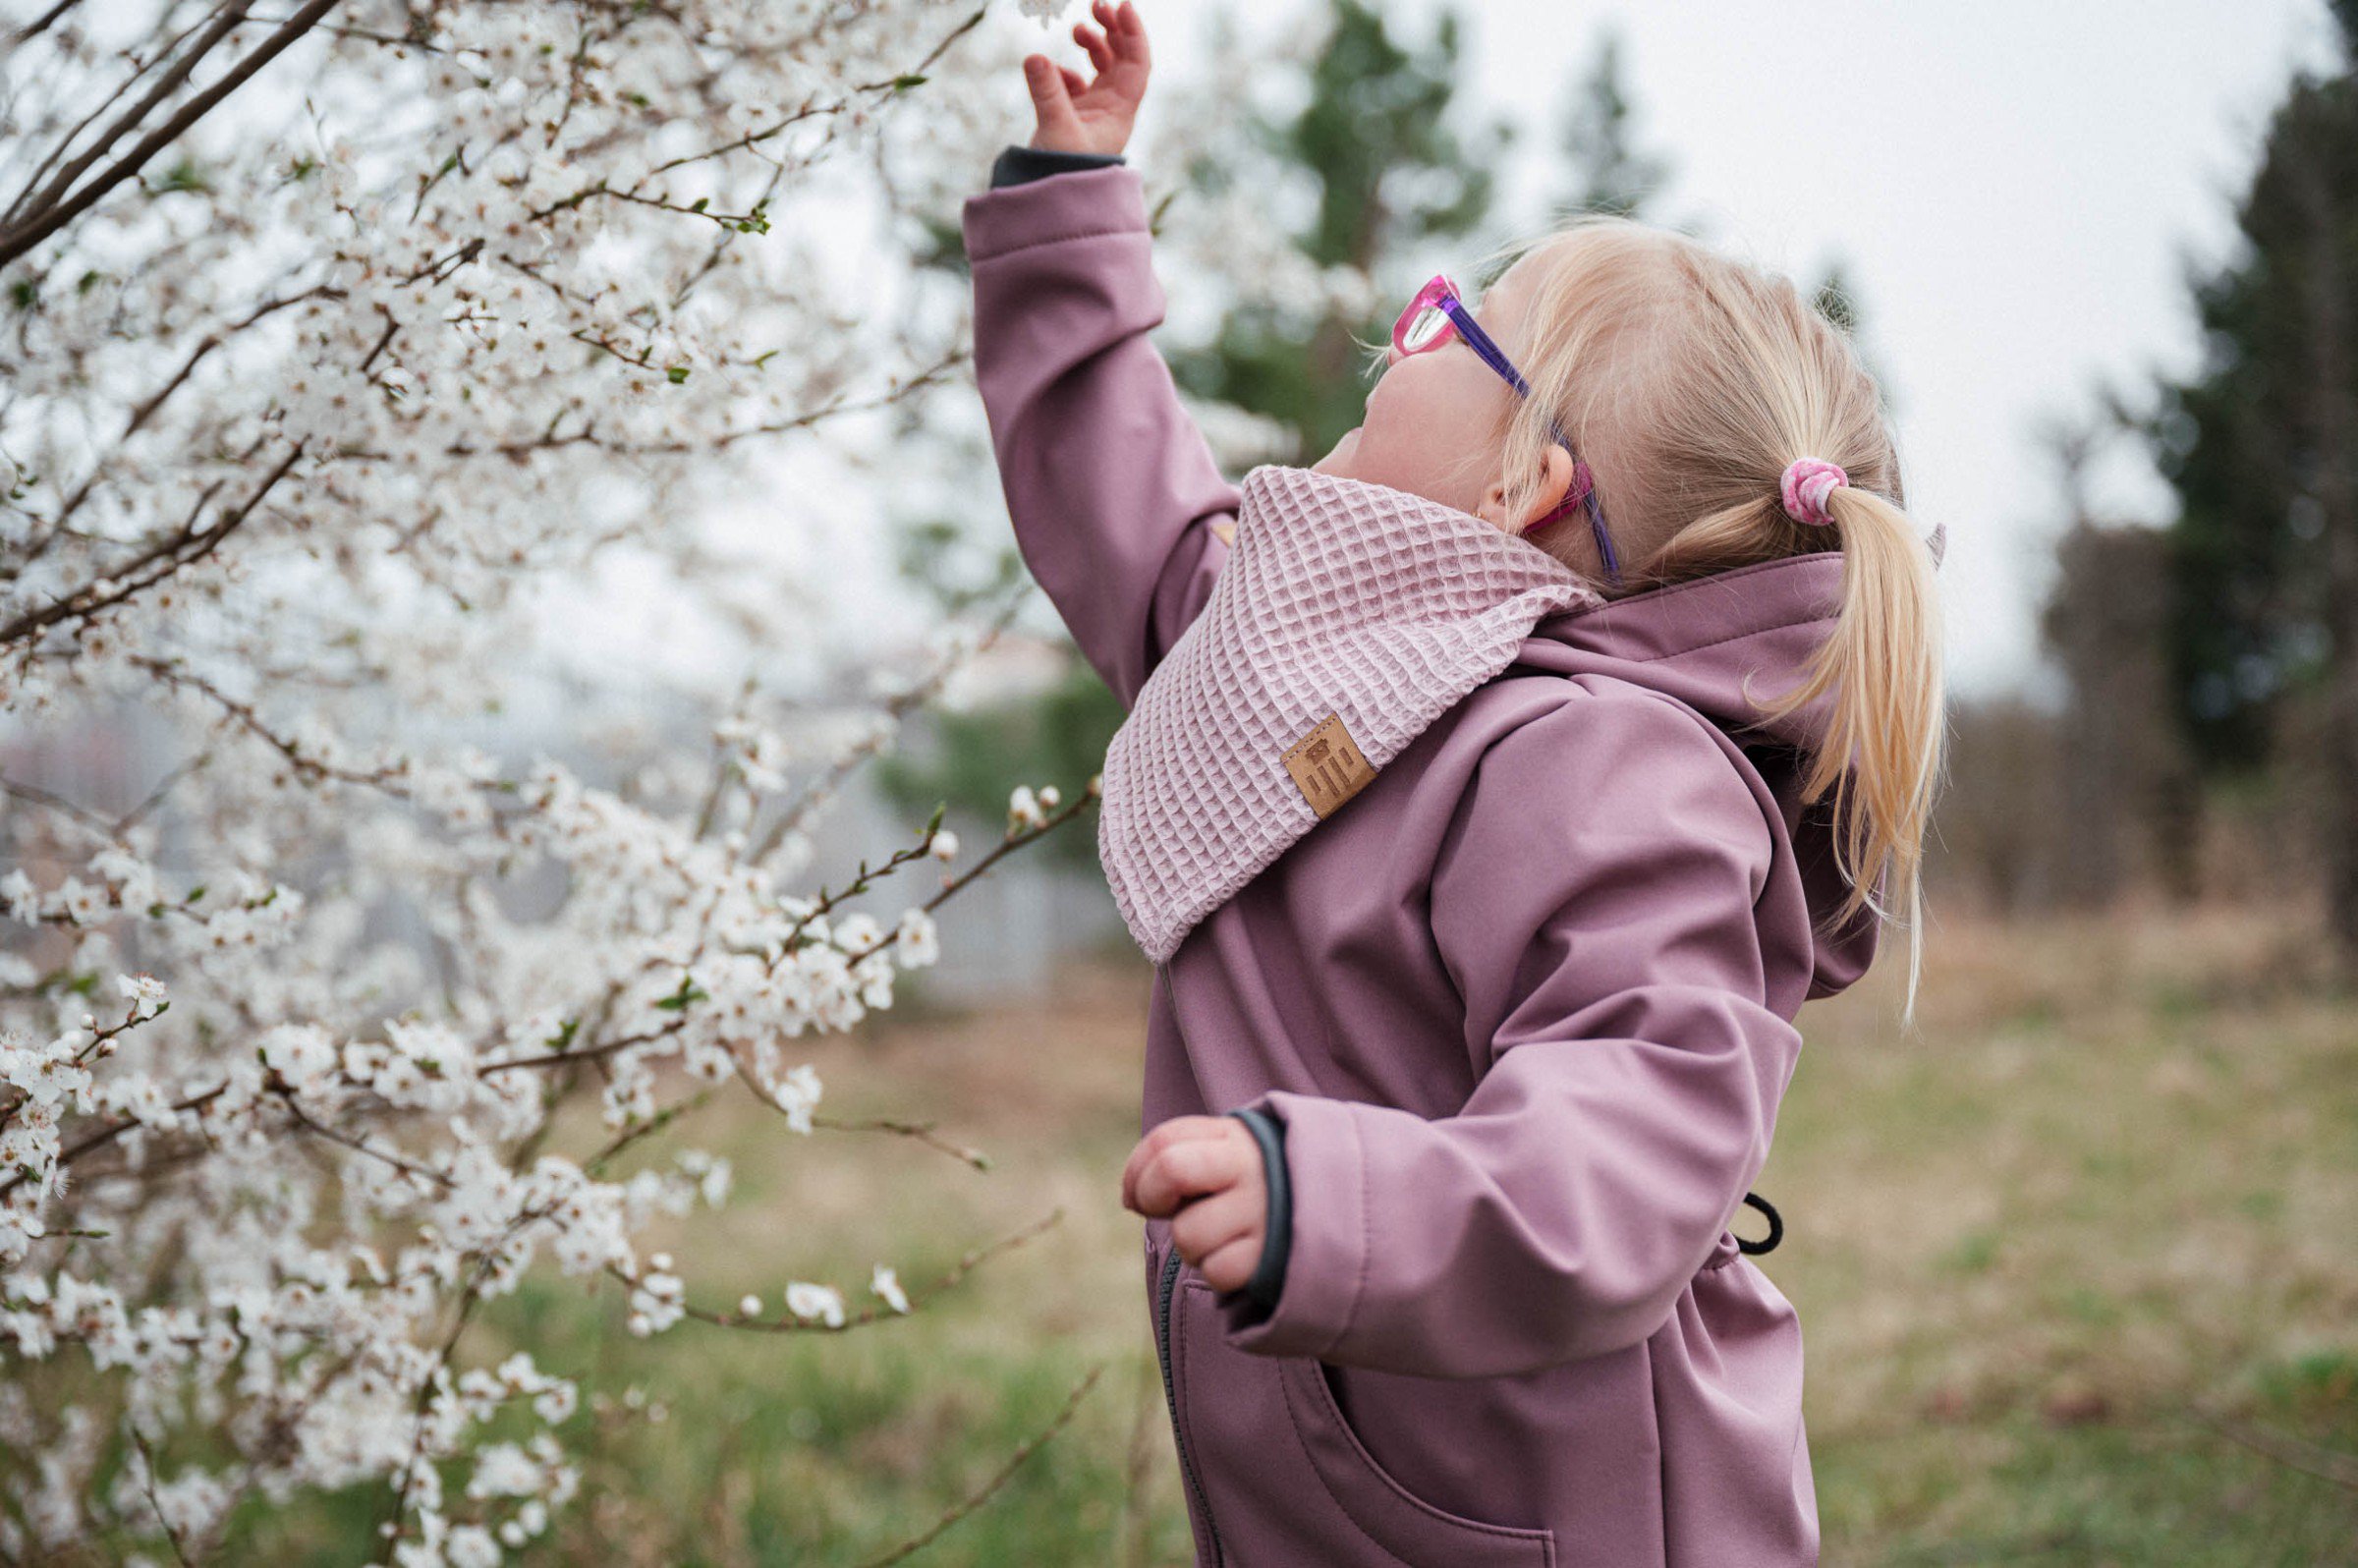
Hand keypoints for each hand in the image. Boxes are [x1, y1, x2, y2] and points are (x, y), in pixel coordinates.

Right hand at [1021, 0, 1149, 158]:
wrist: (1053, 202)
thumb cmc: (1064, 172)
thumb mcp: (1057, 129)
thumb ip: (1046, 92)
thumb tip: (1034, 58)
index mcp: (1121, 108)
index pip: (1137, 62)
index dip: (1134, 32)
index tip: (1123, 5)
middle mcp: (1113, 107)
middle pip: (1122, 58)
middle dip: (1112, 29)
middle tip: (1097, 5)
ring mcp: (1095, 111)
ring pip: (1102, 68)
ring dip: (1093, 44)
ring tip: (1077, 30)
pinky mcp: (1075, 117)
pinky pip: (1077, 84)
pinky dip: (1067, 71)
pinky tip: (1051, 71)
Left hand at [1120, 1113, 1265, 1294]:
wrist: (1344, 1211)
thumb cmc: (1262, 1187)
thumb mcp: (1228, 1155)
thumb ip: (1178, 1158)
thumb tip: (1129, 1197)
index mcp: (1234, 1136)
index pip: (1163, 1141)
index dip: (1137, 1172)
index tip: (1139, 1193)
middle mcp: (1250, 1167)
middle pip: (1171, 1170)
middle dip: (1151, 1196)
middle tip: (1166, 1210)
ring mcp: (1263, 1211)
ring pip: (1187, 1234)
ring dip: (1192, 1245)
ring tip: (1221, 1236)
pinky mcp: (1273, 1256)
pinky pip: (1216, 1271)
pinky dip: (1218, 1271)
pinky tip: (1241, 1256)